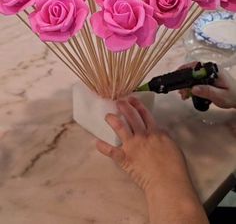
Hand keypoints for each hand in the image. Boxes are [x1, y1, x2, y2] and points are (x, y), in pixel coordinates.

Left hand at [96, 97, 208, 223]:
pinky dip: (103, 147)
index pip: (145, 115)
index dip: (138, 105)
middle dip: (124, 107)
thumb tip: (160, 133)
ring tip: (108, 116)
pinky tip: (97, 143)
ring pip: (120, 128)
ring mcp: (133, 146)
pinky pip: (111, 151)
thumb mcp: (173, 146)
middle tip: (119, 102)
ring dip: (113, 120)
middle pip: (132, 117)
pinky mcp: (125, 158)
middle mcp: (142, 135)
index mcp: (155, 132)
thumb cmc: (174, 168)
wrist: (167, 182)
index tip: (133, 100)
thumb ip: (164, 137)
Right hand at [178, 62, 235, 108]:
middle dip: (184, 80)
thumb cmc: (232, 96)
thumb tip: (193, 88)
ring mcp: (209, 74)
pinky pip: (196, 80)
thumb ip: (207, 91)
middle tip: (180, 92)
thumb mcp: (220, 96)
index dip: (185, 70)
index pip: (196, 65)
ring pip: (193, 76)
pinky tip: (188, 94)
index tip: (177, 77)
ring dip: (187, 85)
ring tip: (183, 95)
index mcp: (214, 69)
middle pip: (192, 71)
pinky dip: (191, 87)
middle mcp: (210, 69)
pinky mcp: (208, 79)